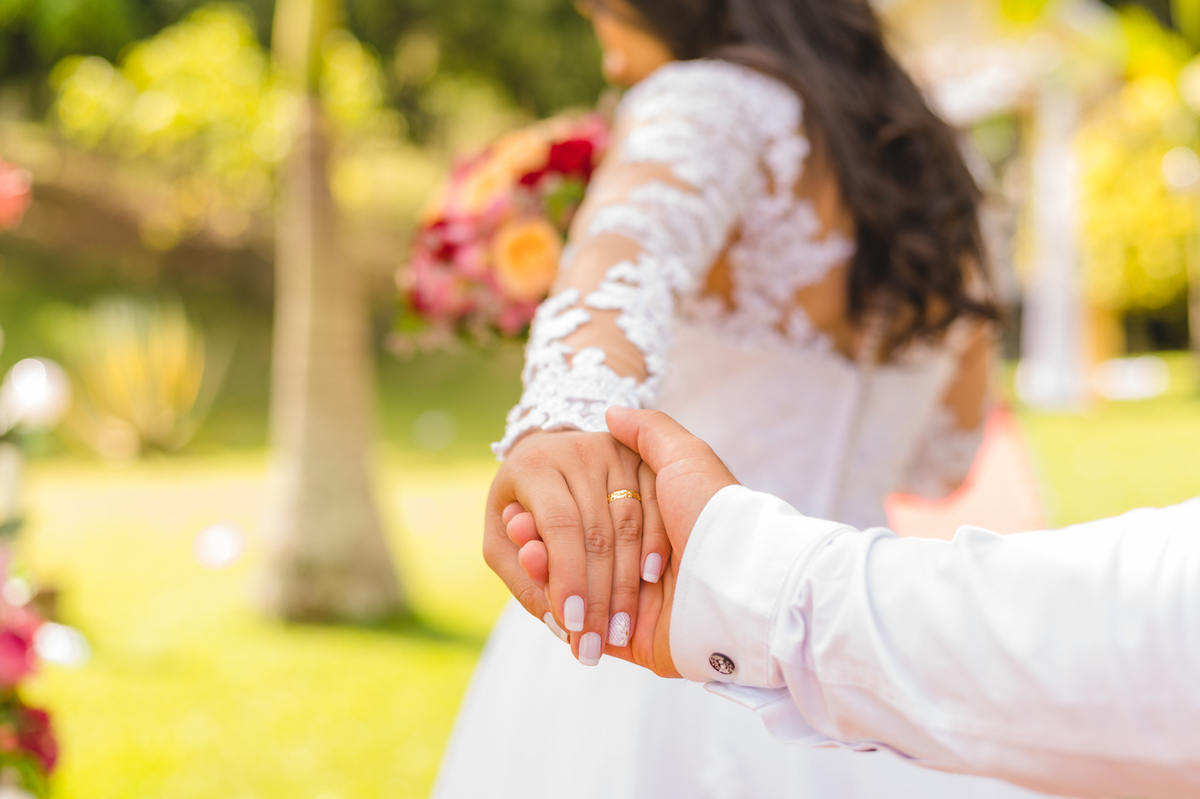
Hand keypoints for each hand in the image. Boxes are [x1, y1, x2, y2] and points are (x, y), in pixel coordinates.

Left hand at [481, 429, 669, 665]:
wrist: (548, 450)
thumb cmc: (520, 506)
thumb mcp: (501, 540)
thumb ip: (521, 579)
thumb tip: (556, 623)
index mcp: (534, 466)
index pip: (559, 526)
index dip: (568, 576)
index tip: (572, 625)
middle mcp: (576, 452)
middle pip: (596, 530)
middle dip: (597, 594)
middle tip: (595, 645)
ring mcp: (613, 450)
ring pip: (628, 522)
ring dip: (626, 582)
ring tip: (620, 630)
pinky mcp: (641, 456)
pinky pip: (655, 506)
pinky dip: (653, 546)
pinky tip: (648, 583)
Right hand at [503, 408, 738, 677]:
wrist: (741, 584)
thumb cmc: (713, 514)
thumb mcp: (685, 458)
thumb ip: (649, 433)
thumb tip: (613, 412)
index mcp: (651, 524)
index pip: (588, 514)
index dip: (555, 509)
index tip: (528, 501)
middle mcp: (640, 562)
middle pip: (575, 550)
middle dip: (544, 540)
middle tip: (516, 526)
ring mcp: (632, 602)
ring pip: (571, 587)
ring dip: (545, 569)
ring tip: (523, 550)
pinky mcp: (627, 638)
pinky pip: (581, 626)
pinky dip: (554, 606)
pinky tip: (537, 581)